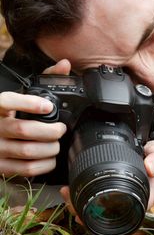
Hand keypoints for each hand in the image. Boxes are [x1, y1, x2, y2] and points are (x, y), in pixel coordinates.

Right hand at [0, 59, 69, 176]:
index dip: (30, 104)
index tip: (48, 106)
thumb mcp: (23, 95)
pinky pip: (26, 169)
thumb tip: (65, 65)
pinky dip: (44, 165)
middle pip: (24, 129)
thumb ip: (44, 78)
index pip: (7, 101)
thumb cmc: (11, 114)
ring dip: (49, 149)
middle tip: (60, 130)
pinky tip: (50, 158)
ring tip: (56, 144)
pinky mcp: (1, 166)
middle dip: (50, 131)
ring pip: (27, 151)